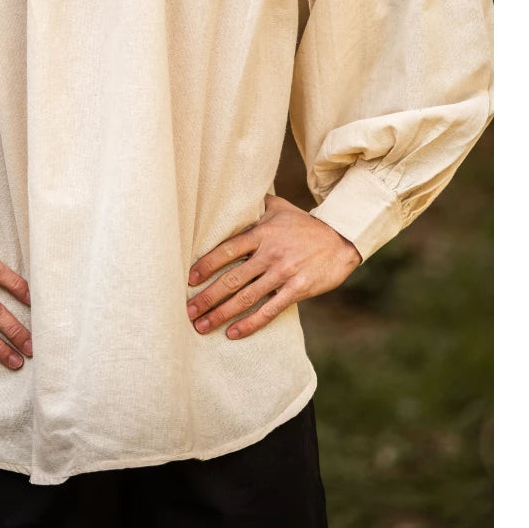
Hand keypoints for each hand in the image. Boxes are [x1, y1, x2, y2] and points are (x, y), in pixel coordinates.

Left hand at [186, 194, 360, 339]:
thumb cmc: (303, 224)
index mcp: (262, 233)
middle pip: (232, 279)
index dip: (206, 265)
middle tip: (188, 311)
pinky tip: (233, 333)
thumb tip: (231, 194)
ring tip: (202, 326)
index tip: (189, 279)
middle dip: (207, 298)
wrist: (340, 239)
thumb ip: (255, 205)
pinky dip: (250, 324)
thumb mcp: (279, 208)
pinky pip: (269, 311)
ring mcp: (283, 273)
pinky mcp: (297, 290)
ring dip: (221, 314)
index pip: (227, 250)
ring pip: (246, 298)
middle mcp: (269, 254)